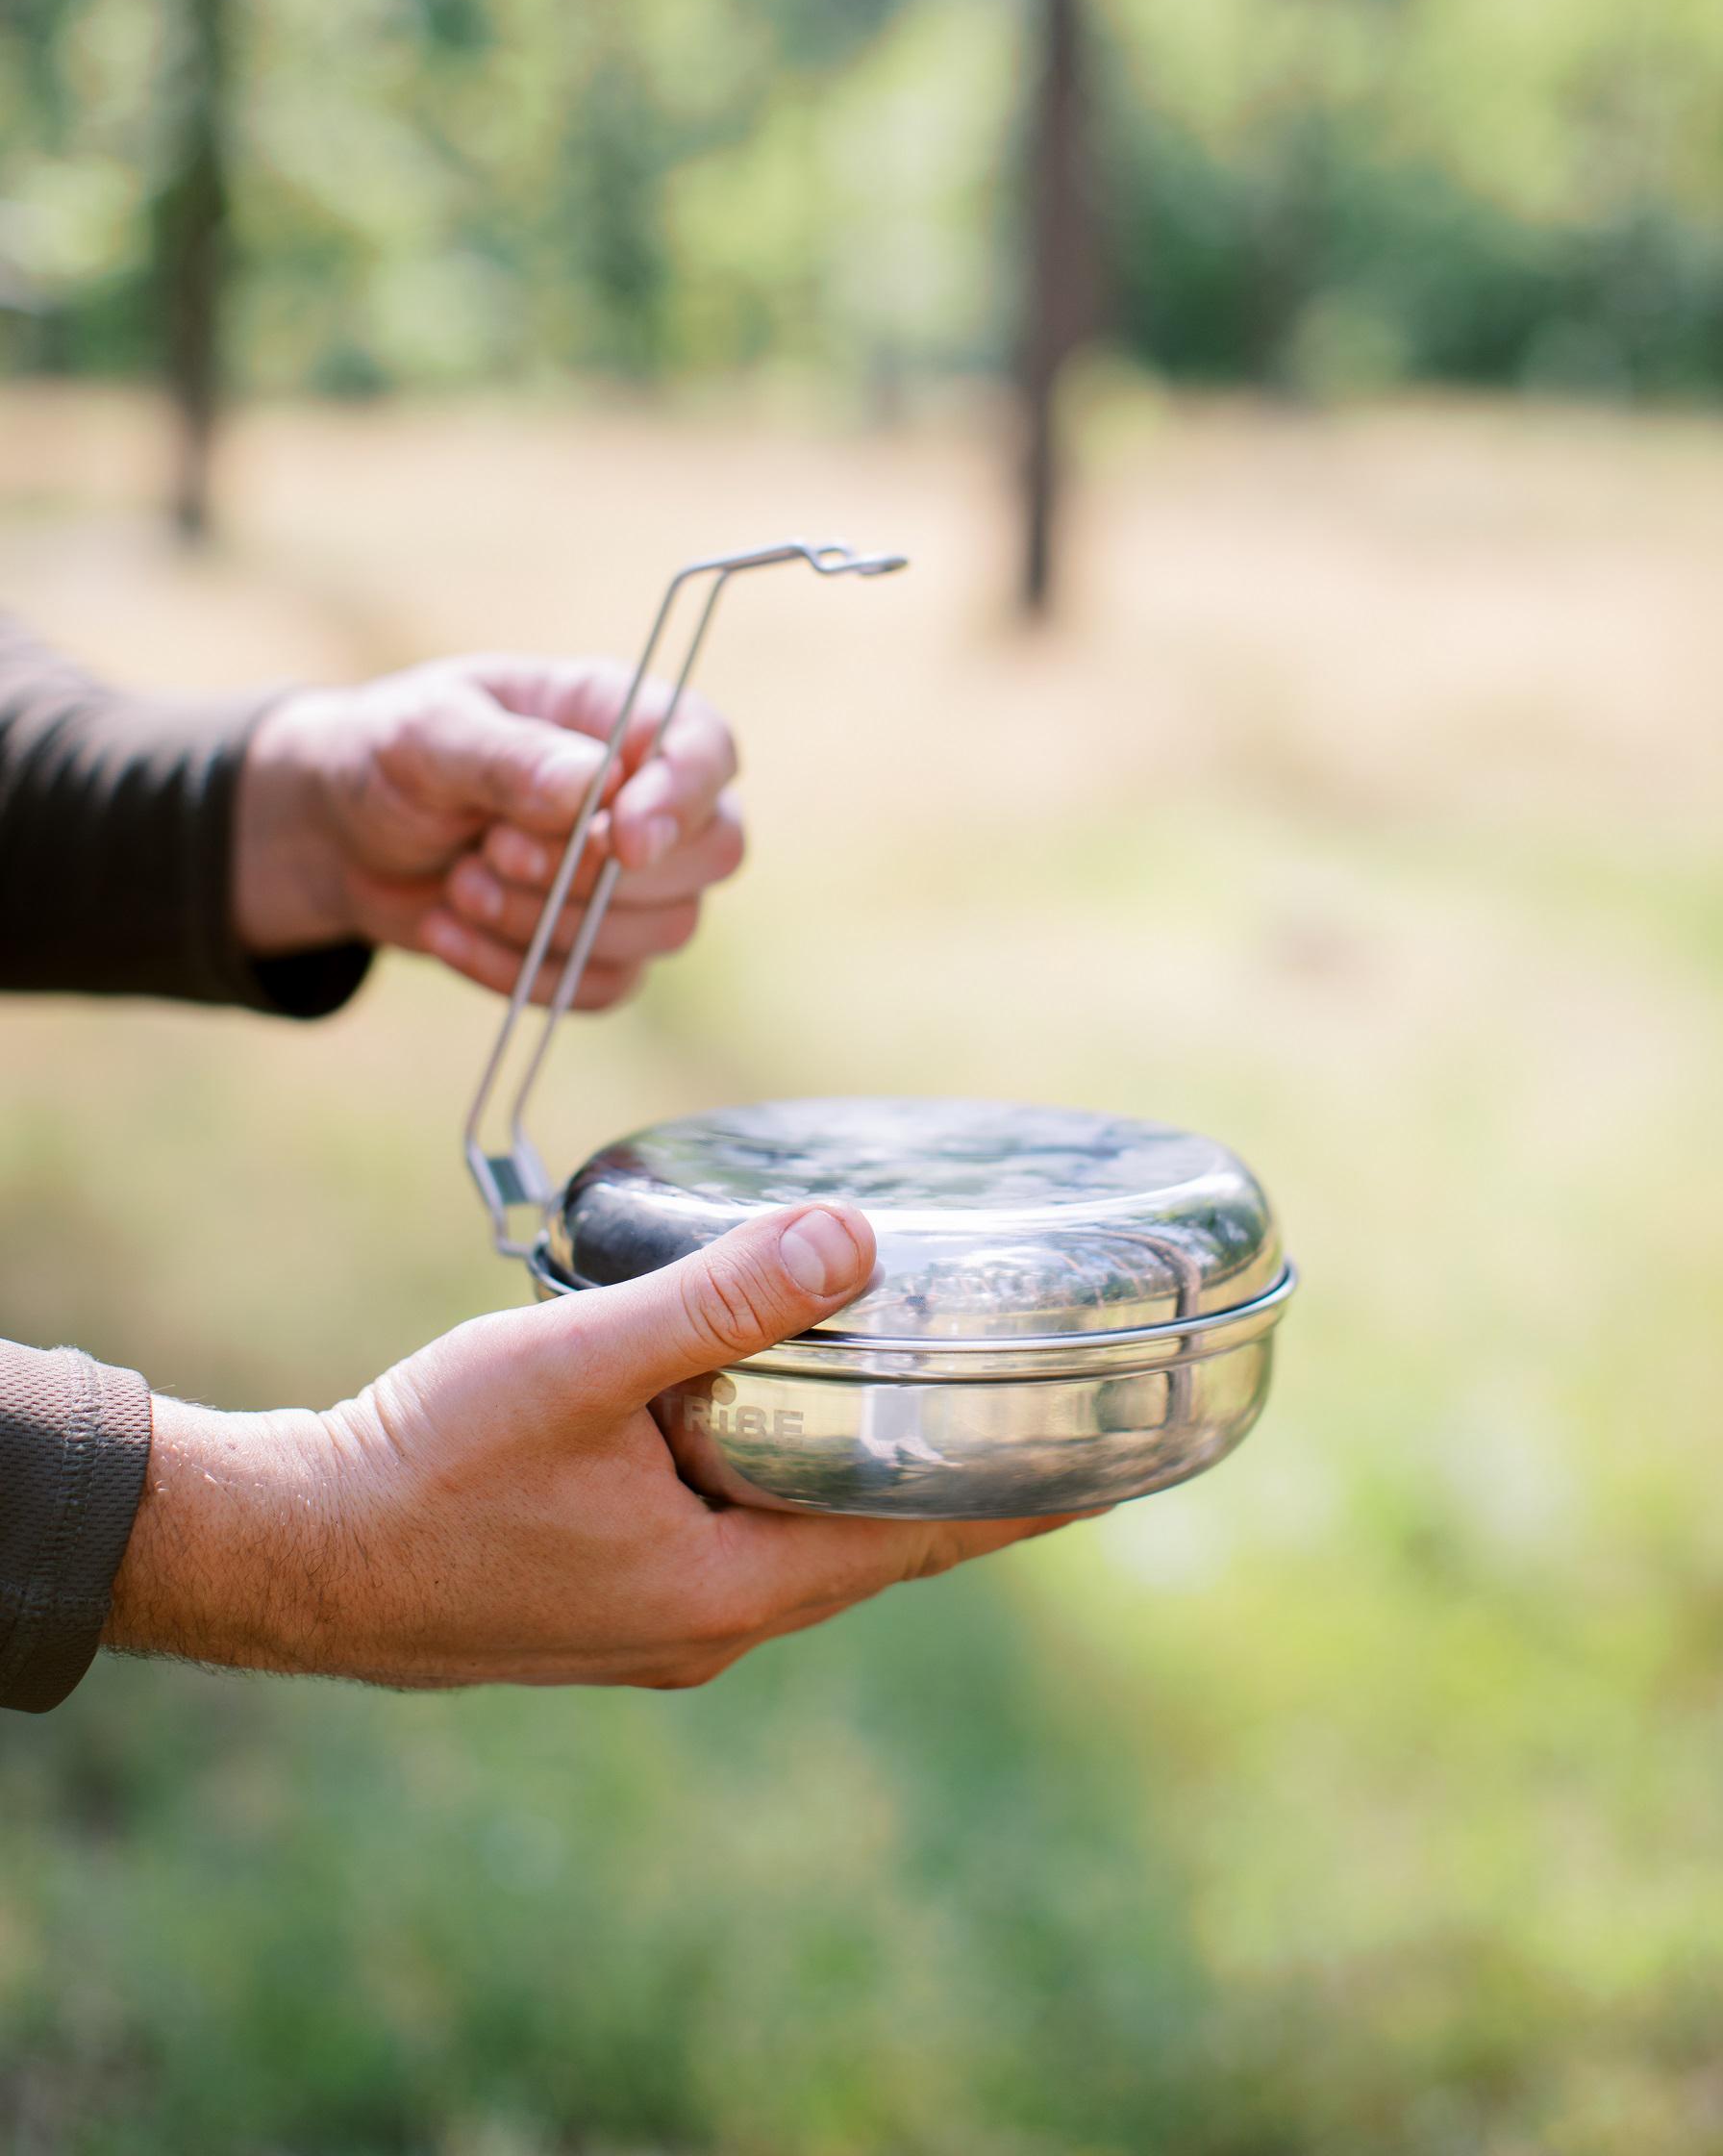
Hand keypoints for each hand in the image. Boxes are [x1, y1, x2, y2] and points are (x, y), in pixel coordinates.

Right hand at [104, 1205, 1075, 1687]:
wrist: (287, 1557)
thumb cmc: (421, 1465)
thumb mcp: (573, 1364)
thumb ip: (715, 1304)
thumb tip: (852, 1242)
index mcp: (730, 1591)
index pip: (927, 1536)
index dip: (1032, 1493)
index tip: (1129, 1458)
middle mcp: (712, 1627)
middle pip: (882, 1546)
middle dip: (971, 1483)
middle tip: (1061, 1415)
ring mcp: (660, 1626)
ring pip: (810, 1544)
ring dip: (877, 1482)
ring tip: (945, 1412)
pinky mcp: (612, 1604)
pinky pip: (743, 1542)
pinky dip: (793, 1485)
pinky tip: (783, 1429)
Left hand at [232, 655, 742, 1005]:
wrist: (338, 838)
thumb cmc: (390, 756)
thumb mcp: (428, 735)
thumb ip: (510, 755)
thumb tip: (595, 785)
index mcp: (620, 715)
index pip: (707, 751)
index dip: (683, 800)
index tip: (622, 840)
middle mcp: (644, 796)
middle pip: (712, 852)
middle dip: (599, 872)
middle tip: (495, 850)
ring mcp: (630, 879)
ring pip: (665, 930)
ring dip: (549, 922)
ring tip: (460, 884)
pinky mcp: (597, 946)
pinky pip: (605, 986)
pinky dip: (522, 971)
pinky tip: (451, 931)